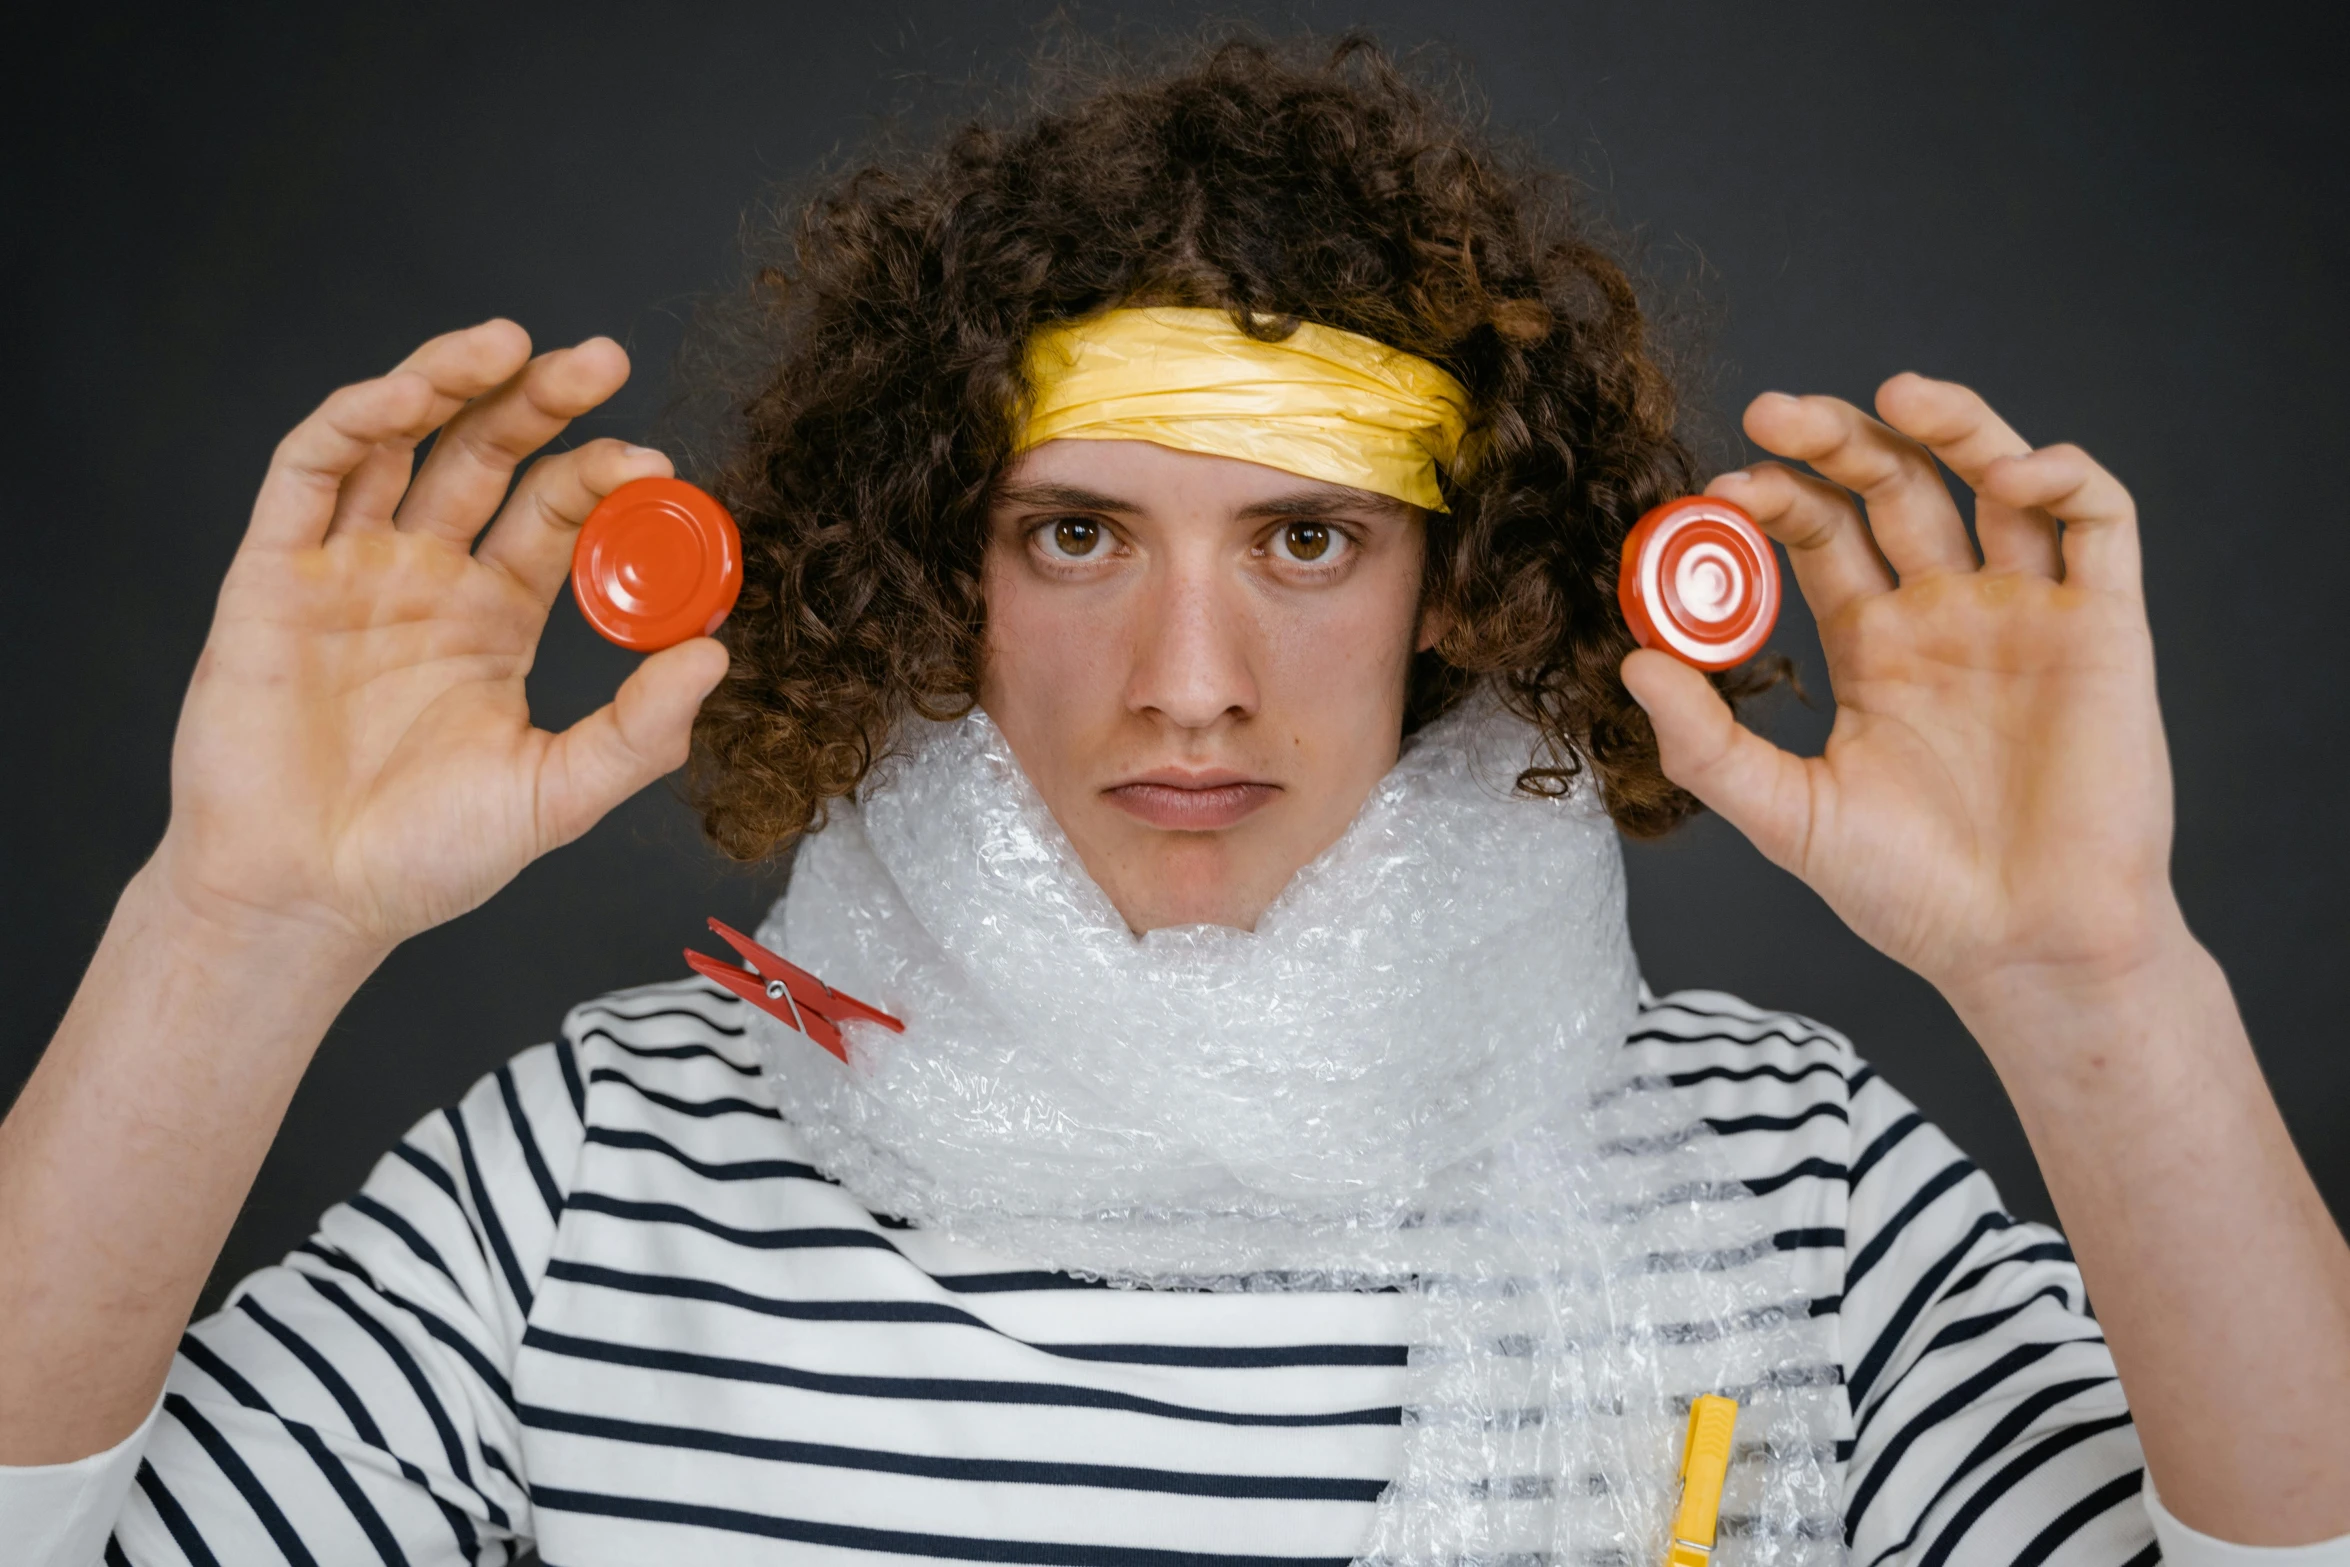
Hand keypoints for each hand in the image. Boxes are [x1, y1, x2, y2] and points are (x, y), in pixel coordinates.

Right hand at [153, 320, 730, 955]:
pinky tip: (409, 396)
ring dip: (449, 379)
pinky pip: (309, 472)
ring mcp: (347, 568)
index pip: (557, 515)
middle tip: (603, 360)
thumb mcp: (556, 795)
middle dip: (543, 402)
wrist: (307, 902)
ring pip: (399, 441)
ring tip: (511, 342)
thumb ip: (638, 731)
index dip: (603, 478)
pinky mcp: (271, 573)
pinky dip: (354, 420)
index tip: (656, 464)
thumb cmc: (425, 858)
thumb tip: (718, 655)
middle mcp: (425, 578)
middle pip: (488, 456)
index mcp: (495, 618)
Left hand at [1621, 374, 2180, 1019]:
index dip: (1776, 499)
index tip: (1723, 490)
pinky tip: (2010, 470)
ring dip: (1951, 422)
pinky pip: (2098, 521)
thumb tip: (1630, 662)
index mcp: (1874, 645)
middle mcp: (1949, 612)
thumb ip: (1707, 743)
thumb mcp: (1787, 815)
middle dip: (1837, 439)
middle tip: (1774, 413)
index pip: (1818, 535)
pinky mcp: (2106, 625)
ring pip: (1994, 478)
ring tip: (1895, 393)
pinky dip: (2063, 474)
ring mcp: (2028, 610)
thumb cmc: (1912, 893)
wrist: (2024, 949)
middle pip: (1893, 486)